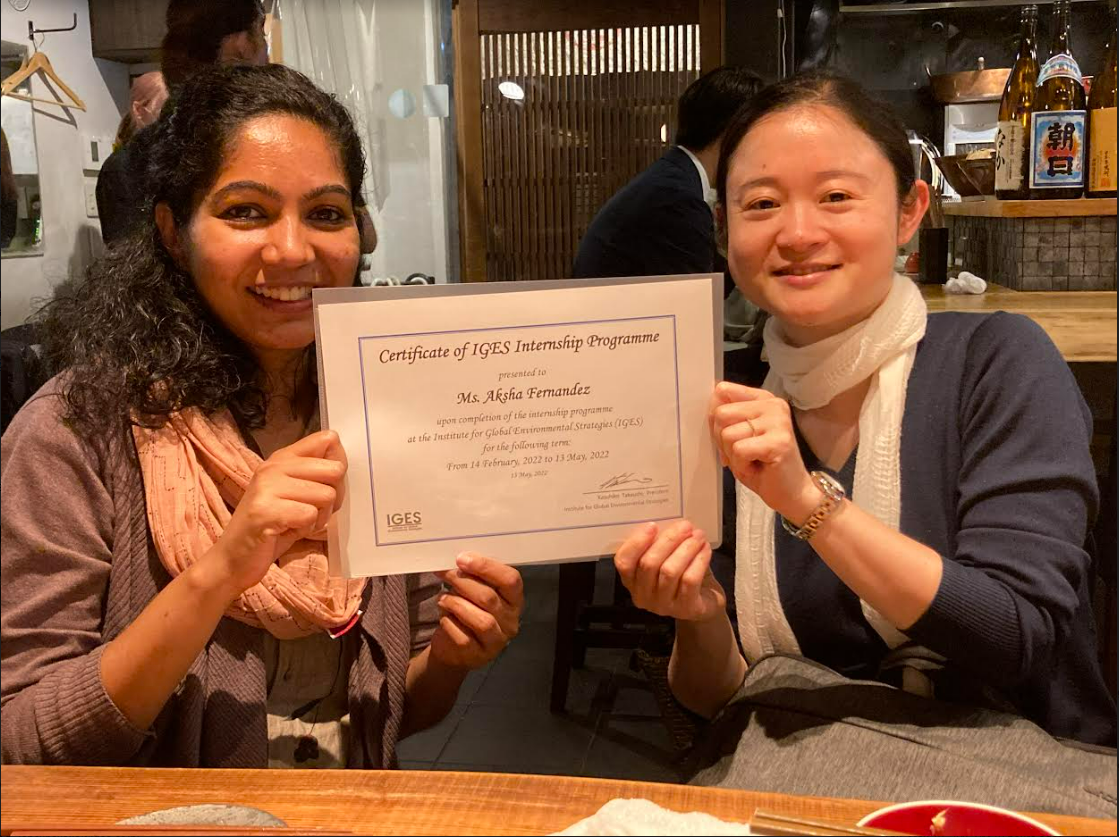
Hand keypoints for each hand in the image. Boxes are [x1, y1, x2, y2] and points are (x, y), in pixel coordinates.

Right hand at [201, 430, 346, 597]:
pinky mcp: (265, 511)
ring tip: (297, 522)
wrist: (233, 559)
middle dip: (334, 496)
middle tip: (313, 511)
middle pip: (334, 470)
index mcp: (282, 458)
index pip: (327, 440)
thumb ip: (317, 476)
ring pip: (326, 495)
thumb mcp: (296, 494)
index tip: (328, 483)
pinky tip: (288, 531)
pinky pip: (310, 515)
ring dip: (319, 516)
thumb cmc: (272, 527)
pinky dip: (306, 528)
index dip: (339, 464)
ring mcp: (266, 487)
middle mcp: (273, 467)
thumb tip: (342, 463)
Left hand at [430, 553, 522, 669]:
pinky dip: (450, 623)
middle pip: (490, 598)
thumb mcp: (475, 591)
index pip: (511, 579)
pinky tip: (444, 616)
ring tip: (443, 598)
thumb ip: (474, 576)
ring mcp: (497, 641)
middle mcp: (511, 620)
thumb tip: (458, 558)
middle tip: (444, 573)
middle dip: (463, 582)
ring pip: (481, 620)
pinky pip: (464, 637)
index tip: (462, 559)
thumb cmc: (467, 610)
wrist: (454, 647)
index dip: (486, 567)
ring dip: (457, 604)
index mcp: (514, 599)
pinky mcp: (479, 655)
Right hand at [614, 520, 725, 621]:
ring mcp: (663, 606)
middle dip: (668, 540)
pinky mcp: (685, 609)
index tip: (652, 525)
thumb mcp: (667, 559)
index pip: (623, 562)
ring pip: (670, 571)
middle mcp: (643, 596)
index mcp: (632, 580)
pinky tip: (705, 549)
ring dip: (686, 549)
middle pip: (649, 564)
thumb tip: (669, 520)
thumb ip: (661, 545)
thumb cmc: (683, 574)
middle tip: (685, 526)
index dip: (636, 543)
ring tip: (698, 536)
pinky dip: (699, 561)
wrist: (706, 603)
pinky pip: (689, 580)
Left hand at [710, 382, 819, 522]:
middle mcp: (773, 405)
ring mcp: (778, 422)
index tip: (727, 435)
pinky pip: (739, 450)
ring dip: (733, 455)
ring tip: (752, 461)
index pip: (723, 391)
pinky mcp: (778, 441)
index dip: (714, 417)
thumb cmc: (763, 467)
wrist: (791, 493)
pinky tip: (757, 468)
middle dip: (722, 440)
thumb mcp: (739, 436)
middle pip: (721, 414)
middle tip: (742, 453)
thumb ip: (726, 419)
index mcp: (763, 399)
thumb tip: (710, 409)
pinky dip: (741, 466)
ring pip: (727, 434)